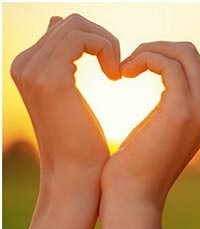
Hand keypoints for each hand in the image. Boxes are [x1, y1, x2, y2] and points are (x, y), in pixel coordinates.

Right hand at [10, 13, 120, 188]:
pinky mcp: (51, 77)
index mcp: (26, 67)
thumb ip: (61, 56)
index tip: (111, 69)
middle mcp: (23, 65)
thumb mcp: (69, 94)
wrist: (76, 181)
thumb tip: (57, 20)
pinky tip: (115, 77)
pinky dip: (106, 49)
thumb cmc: (80, 147)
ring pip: (77, 25)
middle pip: (70, 22)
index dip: (92, 41)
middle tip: (118, 69)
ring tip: (117, 73)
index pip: (62, 28)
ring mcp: (33, 70)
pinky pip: (84, 38)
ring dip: (106, 44)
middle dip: (101, 39)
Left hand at [101, 41, 199, 208]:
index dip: (162, 56)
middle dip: (156, 49)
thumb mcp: (159, 128)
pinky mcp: (182, 110)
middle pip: (190, 52)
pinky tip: (123, 73)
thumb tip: (164, 70)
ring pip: (180, 52)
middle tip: (127, 65)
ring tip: (124, 68)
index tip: (134, 68)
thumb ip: (169, 102)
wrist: (133, 198)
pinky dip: (142, 59)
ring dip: (147, 51)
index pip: (193, 63)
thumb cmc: (137, 168)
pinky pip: (165, 63)